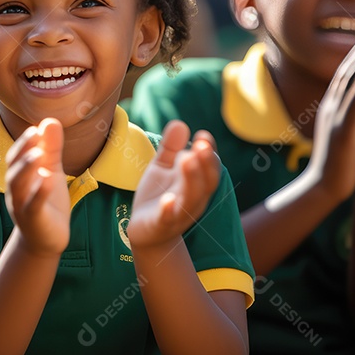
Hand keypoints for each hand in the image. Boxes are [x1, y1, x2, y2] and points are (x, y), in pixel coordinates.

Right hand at [5, 118, 69, 255]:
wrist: (46, 239)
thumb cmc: (46, 201)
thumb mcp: (51, 171)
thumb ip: (51, 148)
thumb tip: (50, 121)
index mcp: (18, 177)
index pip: (15, 156)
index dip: (23, 143)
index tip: (35, 128)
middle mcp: (15, 190)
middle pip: (13, 168)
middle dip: (22, 150)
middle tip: (35, 134)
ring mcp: (22, 206)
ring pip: (18, 186)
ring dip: (26, 168)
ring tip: (39, 153)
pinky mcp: (33, 220)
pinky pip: (33, 205)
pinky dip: (39, 191)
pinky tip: (47, 178)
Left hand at [128, 122, 221, 249]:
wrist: (144, 231)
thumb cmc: (158, 195)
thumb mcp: (162, 167)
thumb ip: (170, 147)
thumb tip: (180, 123)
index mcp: (196, 183)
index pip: (210, 167)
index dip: (209, 152)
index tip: (203, 136)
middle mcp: (193, 198)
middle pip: (206, 182)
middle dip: (206, 163)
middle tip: (201, 145)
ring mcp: (178, 213)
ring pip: (191, 198)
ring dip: (191, 179)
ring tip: (187, 159)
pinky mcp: (161, 225)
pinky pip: (167, 218)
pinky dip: (169, 210)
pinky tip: (166, 199)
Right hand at [305, 29, 354, 201]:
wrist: (322, 187)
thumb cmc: (335, 161)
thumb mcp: (339, 129)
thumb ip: (343, 112)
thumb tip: (349, 100)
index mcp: (333, 106)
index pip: (346, 73)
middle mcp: (332, 106)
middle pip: (347, 70)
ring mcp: (336, 116)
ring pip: (349, 81)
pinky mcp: (343, 130)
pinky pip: (353, 104)